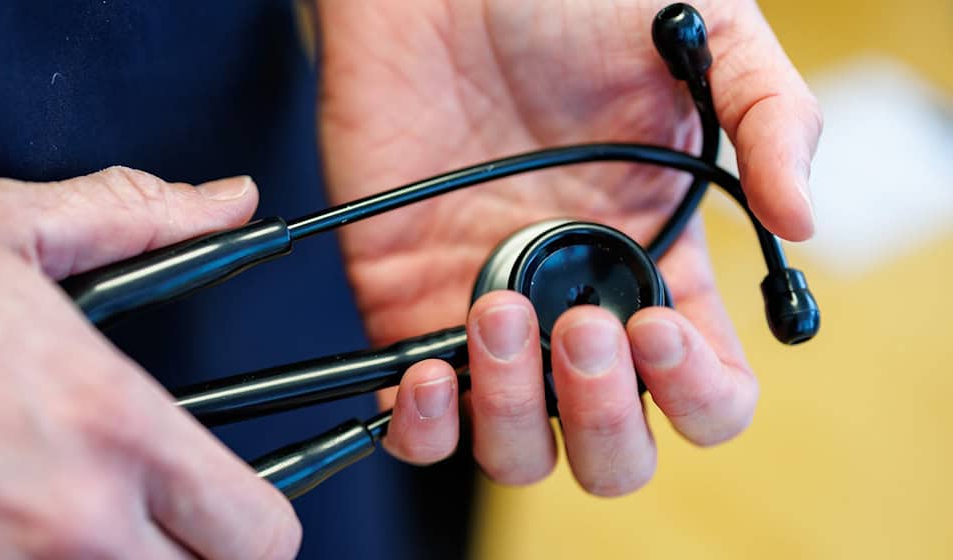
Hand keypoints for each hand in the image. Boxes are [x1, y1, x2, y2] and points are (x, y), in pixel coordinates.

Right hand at [0, 168, 300, 557]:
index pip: (259, 531)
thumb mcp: (7, 231)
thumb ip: (138, 218)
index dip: (260, 523)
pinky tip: (18, 537)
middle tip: (168, 522)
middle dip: (201, 556)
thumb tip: (225, 202)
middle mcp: (67, 525)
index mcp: (109, 427)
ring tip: (89, 526)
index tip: (241, 508)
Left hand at [318, 0, 821, 493]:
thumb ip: (771, 120)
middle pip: (614, 450)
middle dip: (604, 416)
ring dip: (512, 412)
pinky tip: (430, 375)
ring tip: (496, 309)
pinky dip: (422, 430)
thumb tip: (802, 222)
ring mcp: (493, 322)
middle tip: (579, 325)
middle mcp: (577, 310)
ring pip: (518, 449)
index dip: (695, 391)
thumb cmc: (571, 7)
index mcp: (657, 269)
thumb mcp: (704, 43)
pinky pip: (418, 426)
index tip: (654, 327)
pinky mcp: (409, 310)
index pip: (705, 393)